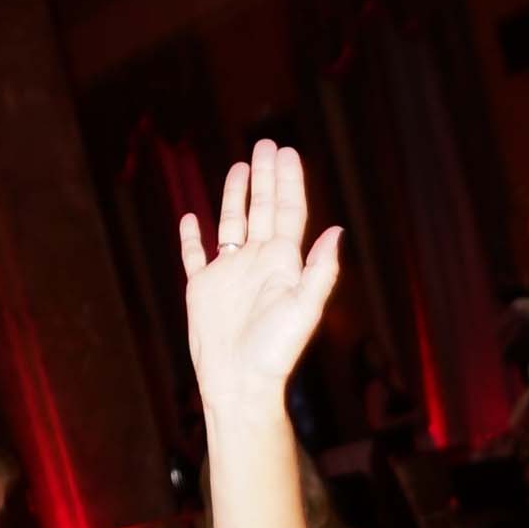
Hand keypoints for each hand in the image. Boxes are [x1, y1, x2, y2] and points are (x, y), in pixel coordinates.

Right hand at [181, 142, 342, 408]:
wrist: (239, 384)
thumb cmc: (274, 353)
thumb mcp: (303, 310)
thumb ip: (320, 271)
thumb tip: (337, 232)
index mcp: (283, 264)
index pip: (289, 212)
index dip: (289, 181)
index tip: (287, 151)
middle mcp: (258, 264)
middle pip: (263, 209)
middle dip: (265, 177)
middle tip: (266, 143)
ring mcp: (229, 274)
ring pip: (232, 224)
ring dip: (235, 195)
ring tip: (239, 166)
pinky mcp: (202, 289)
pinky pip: (196, 256)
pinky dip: (192, 237)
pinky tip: (191, 218)